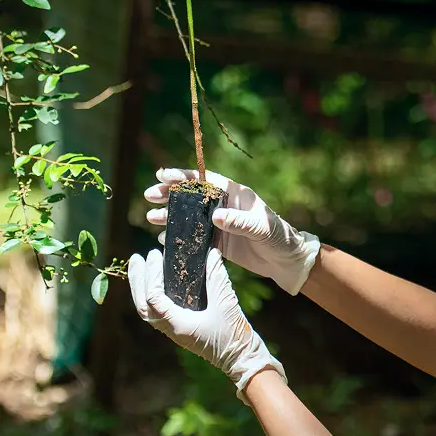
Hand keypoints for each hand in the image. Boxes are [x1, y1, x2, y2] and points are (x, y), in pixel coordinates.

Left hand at [128, 248, 286, 395]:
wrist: (241, 359)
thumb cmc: (234, 336)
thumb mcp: (226, 303)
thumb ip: (217, 277)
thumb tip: (211, 253)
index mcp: (178, 325)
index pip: (153, 298)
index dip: (151, 275)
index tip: (155, 255)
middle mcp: (171, 329)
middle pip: (143, 305)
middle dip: (137, 281)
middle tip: (136, 258)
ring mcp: (174, 330)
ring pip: (147, 310)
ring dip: (141, 288)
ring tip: (141, 267)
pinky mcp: (180, 329)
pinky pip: (158, 312)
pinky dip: (153, 295)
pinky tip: (157, 282)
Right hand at [144, 168, 319, 295]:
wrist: (286, 261)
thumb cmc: (278, 237)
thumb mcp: (261, 228)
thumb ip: (240, 222)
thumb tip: (216, 217)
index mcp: (234, 194)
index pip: (205, 180)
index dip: (184, 176)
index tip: (163, 174)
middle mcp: (224, 206)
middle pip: (192, 196)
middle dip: (169, 194)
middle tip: (149, 195)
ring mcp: (219, 224)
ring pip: (189, 216)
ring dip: (170, 215)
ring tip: (150, 217)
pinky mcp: (218, 242)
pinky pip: (195, 237)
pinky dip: (179, 237)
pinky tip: (165, 239)